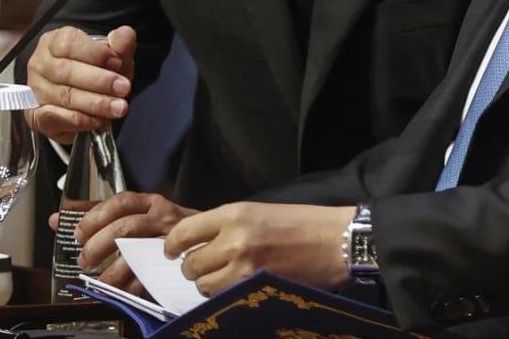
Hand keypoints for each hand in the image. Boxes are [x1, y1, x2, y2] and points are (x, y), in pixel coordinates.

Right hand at [24, 26, 135, 142]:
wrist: (84, 98)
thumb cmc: (97, 70)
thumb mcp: (113, 54)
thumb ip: (120, 43)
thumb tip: (125, 35)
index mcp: (54, 41)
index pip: (69, 43)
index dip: (95, 53)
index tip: (117, 62)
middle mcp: (40, 64)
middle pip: (66, 71)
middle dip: (100, 81)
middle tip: (124, 89)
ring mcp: (35, 91)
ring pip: (64, 96)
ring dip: (95, 103)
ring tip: (118, 107)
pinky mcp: (35, 116)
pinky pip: (53, 118)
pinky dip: (78, 120)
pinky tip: (98, 120)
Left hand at [53, 192, 196, 292]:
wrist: (210, 239)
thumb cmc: (165, 227)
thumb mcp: (138, 213)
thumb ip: (99, 215)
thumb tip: (56, 219)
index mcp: (150, 202)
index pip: (121, 202)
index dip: (96, 216)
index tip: (79, 232)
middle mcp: (162, 217)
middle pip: (126, 227)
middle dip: (99, 245)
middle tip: (84, 260)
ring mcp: (170, 240)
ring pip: (136, 253)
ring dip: (112, 270)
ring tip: (100, 280)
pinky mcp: (175, 263)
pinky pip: (150, 276)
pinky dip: (131, 285)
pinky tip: (121, 290)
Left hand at [164, 202, 354, 295]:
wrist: (336, 240)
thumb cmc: (301, 223)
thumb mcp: (258, 211)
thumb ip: (226, 225)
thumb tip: (197, 241)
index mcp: (234, 214)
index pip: (184, 232)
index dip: (172, 245)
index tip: (172, 251)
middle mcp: (234, 240)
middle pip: (190, 264)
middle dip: (192, 267)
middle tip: (203, 266)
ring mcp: (244, 268)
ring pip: (203, 286)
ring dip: (208, 283)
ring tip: (222, 278)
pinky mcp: (255, 289)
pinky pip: (222, 298)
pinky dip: (224, 295)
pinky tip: (236, 287)